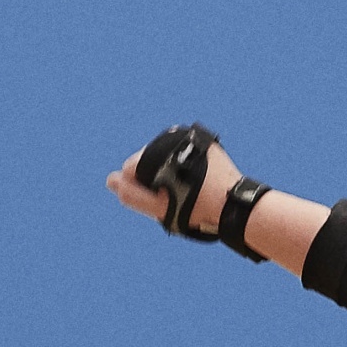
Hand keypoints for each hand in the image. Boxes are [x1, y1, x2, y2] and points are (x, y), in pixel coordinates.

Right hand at [108, 125, 241, 236]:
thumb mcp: (160, 207)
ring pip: (166, 156)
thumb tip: (111, 180)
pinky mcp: (205, 141)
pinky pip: (185, 153)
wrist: (235, 205)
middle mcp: (171, 139)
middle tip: (177, 197)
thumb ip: (132, 195)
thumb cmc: (197, 209)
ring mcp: (189, 137)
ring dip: (169, 171)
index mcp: (157, 152)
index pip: (130, 169)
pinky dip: (185, 165)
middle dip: (155, 178)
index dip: (141, 189)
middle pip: (148, 160)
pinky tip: (197, 180)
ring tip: (189, 189)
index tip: (163, 200)